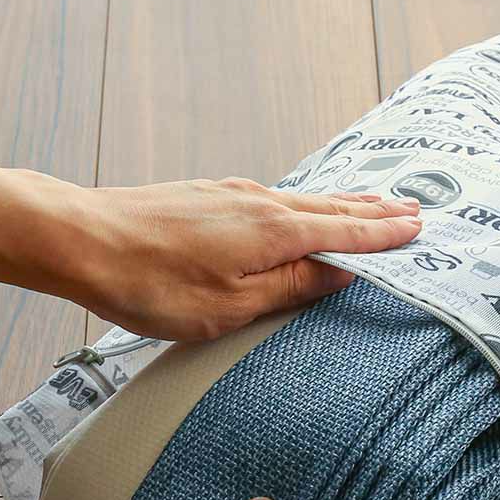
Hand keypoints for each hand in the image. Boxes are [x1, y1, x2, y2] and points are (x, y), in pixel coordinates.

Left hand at [77, 178, 421, 339]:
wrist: (83, 240)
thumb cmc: (153, 282)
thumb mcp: (233, 305)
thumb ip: (291, 287)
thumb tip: (338, 274)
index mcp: (275, 232)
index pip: (346, 233)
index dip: (384, 236)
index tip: (416, 230)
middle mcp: (261, 203)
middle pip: (332, 208)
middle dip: (375, 212)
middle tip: (411, 208)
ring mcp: (234, 195)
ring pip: (305, 200)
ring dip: (344, 205)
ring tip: (372, 204)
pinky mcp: (210, 197)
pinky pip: (276, 199)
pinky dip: (306, 204)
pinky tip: (305, 207)